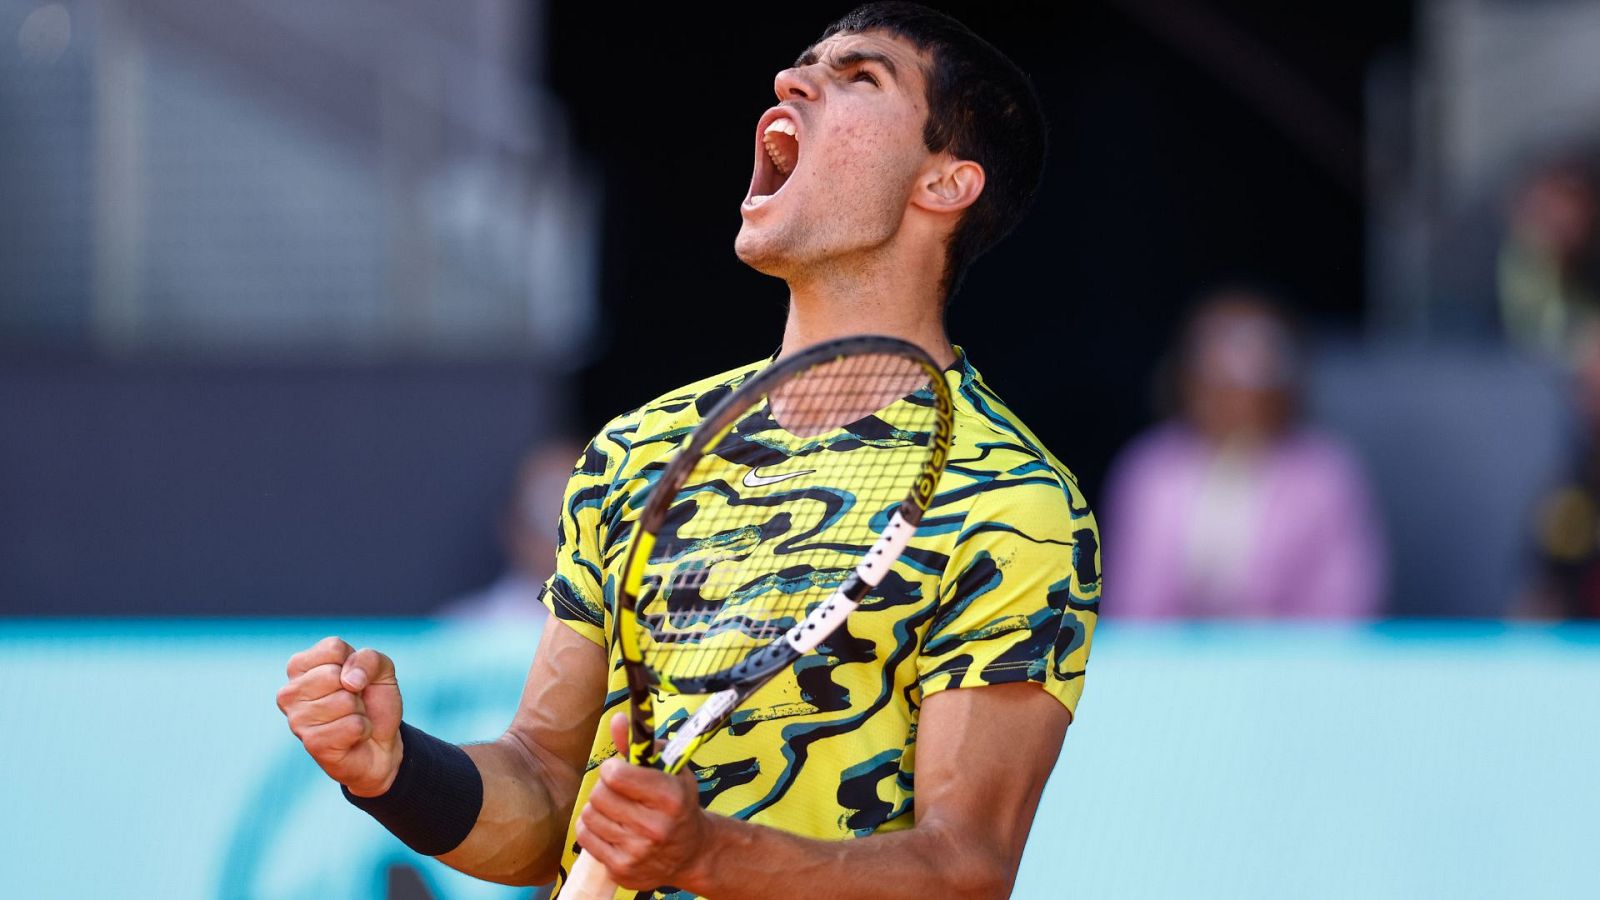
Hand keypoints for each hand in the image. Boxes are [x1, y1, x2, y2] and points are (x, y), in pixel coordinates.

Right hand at [276, 635, 403, 796]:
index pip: (333, 648)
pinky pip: (353, 725)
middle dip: (356, 689)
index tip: (353, 678)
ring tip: (351, 719)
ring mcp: (297, 719)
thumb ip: (369, 659)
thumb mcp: (381, 670)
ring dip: (360, 711)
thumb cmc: (373, 702)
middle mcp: (290, 692)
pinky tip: (352, 737)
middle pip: (334, 675)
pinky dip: (363, 729)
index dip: (355, 663)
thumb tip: (349, 680)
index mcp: (300, 666)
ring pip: (345, 701)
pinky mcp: (312, 743)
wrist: (381, 744)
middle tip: (353, 702)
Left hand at [575, 713, 711, 890]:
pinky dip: (593, 828)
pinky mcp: (622, 870)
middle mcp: (655, 828)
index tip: (620, 771)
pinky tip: (611, 827)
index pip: (616, 775)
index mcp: (670, 798)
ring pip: (589, 815)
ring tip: (617, 810)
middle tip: (619, 791)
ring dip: (598, 808)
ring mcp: (637, 852)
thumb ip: (638, 745)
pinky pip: (585, 838)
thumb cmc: (678, 803)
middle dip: (605, 788)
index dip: (613, 769)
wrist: (691, 853)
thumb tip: (617, 719)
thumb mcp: (670, 769)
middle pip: (599, 795)